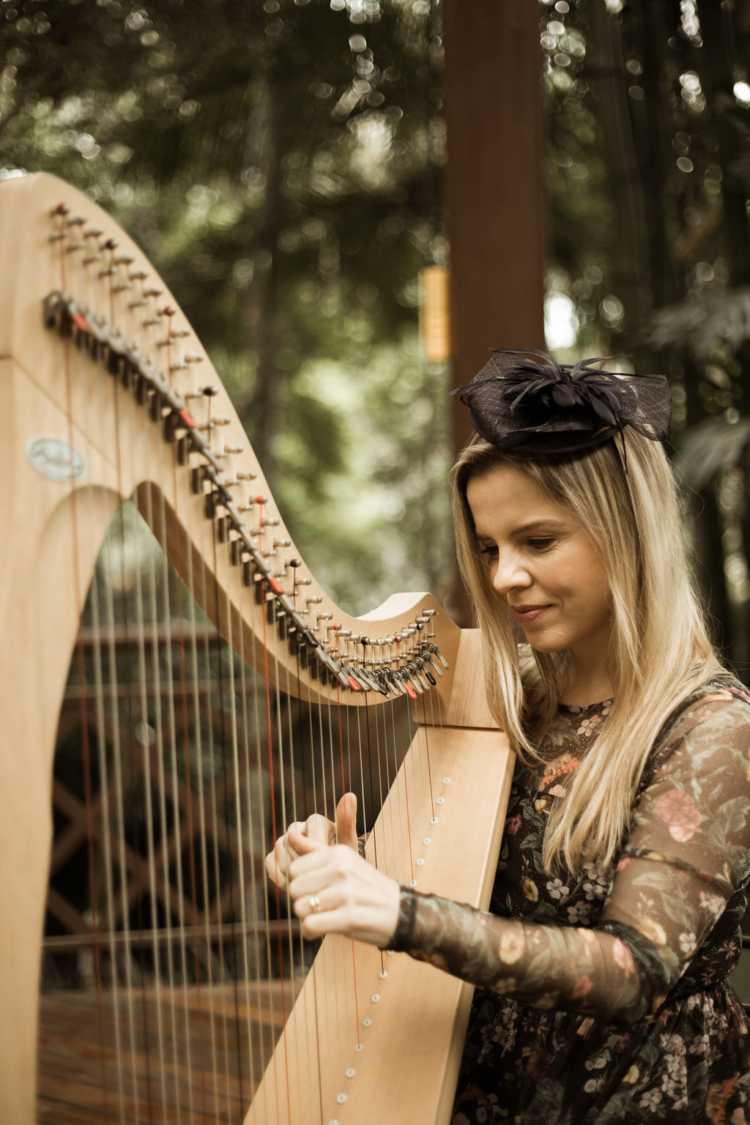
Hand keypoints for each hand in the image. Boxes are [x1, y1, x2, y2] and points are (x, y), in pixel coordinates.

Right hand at [265, 792, 358, 890]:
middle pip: (292, 838)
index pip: (311, 826)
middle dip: (303, 860)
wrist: (330, 883)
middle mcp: (298, 828)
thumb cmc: (341, 863)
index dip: (318, 847)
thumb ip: (347, 822)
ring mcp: (284, 842)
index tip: (325, 864)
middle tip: (314, 877)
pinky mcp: (273, 856)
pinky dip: (279, 876)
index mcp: (316, 821)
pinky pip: (270, 862)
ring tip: (305, 884)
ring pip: (279, 850)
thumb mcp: (347, 846)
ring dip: (291, 869)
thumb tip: (350, 794)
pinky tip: (292, 886)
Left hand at [288, 832, 399, 947]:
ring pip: (301, 907)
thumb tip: (290, 835)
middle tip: (317, 905)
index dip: (299, 883)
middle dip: (301, 900)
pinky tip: (321, 929)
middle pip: (294, 888)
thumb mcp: (345, 861)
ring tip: (321, 917)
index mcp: (339, 853)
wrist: (401, 912)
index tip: (312, 889)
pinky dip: (311, 931)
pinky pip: (311, 925)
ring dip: (306, 918)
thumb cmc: (367, 887)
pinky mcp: (349, 917)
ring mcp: (347, 892)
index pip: (294, 868)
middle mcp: (342, 869)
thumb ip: (315, 849)